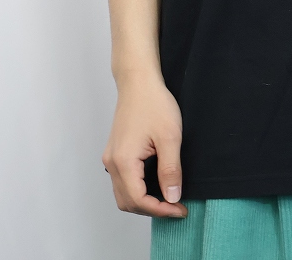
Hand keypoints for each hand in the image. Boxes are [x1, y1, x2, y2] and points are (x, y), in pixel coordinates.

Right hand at [101, 74, 188, 217]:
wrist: (139, 82)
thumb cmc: (154, 103)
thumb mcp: (169, 137)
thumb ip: (170, 170)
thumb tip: (172, 198)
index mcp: (124, 161)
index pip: (138, 200)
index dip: (161, 210)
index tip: (180, 209)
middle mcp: (112, 163)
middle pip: (127, 202)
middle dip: (152, 209)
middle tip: (176, 207)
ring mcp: (111, 157)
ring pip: (123, 194)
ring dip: (144, 201)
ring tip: (168, 198)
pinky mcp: (115, 152)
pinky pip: (123, 181)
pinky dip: (138, 189)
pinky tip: (156, 184)